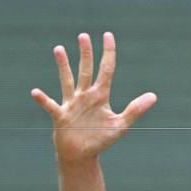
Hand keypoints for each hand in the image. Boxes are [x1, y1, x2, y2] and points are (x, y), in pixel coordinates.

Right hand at [30, 32, 156, 162]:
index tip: (108, 35)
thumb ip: (135, 110)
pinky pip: (51, 106)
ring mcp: (72, 104)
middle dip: (86, 54)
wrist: (82, 155)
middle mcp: (85, 96)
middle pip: (86, 70)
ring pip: (68, 81)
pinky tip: (36, 92)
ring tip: (59, 49)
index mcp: (101, 96)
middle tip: (83, 35)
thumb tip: (154, 96)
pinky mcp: (61, 117)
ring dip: (64, 66)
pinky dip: (44, 100)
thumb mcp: (121, 125)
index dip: (108, 53)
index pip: (106, 70)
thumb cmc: (100, 139)